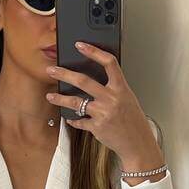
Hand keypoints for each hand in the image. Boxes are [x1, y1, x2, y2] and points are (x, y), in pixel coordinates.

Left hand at [45, 42, 160, 164]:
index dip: (94, 51)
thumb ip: (113, 88)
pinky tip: (69, 117)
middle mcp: (111, 98)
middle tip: (52, 70)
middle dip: (64, 74)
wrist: (137, 143)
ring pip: (76, 102)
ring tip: (50, 96)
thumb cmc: (133, 120)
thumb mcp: (128, 99)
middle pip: (83, 81)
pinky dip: (73, 119)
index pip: (109, 63)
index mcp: (121, 88)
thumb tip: (95, 80)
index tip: (80, 45)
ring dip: (60, 98)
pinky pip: (79, 121)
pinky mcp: (96, 127)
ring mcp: (103, 113)